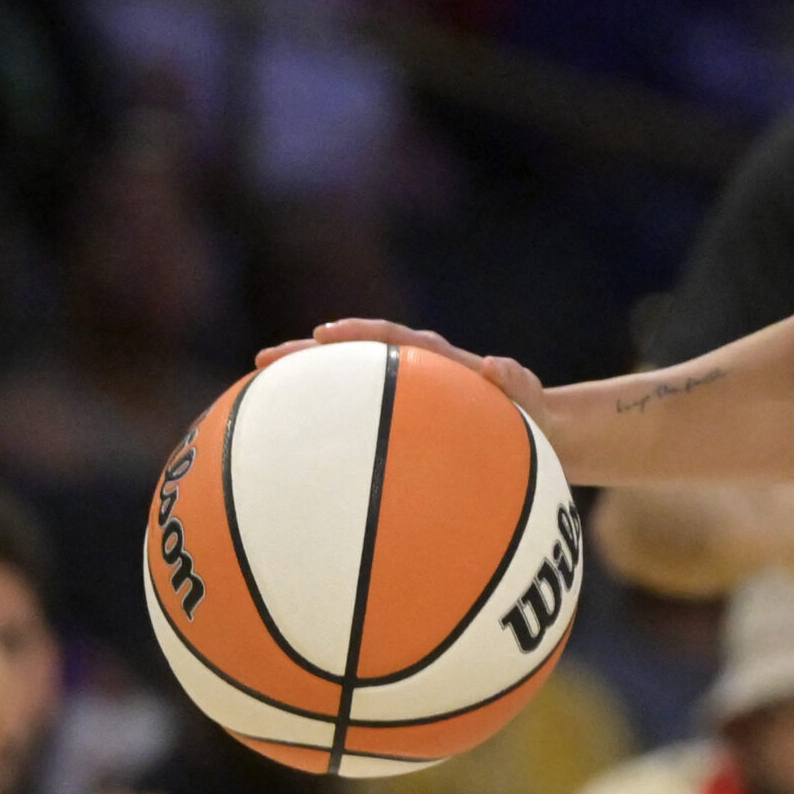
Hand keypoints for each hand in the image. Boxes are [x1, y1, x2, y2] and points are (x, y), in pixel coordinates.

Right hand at [257, 319, 547, 424]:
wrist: (540, 437)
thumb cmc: (534, 418)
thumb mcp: (533, 400)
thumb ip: (516, 382)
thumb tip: (496, 365)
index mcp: (440, 361)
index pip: (392, 338)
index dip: (359, 333)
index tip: (324, 334)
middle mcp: (412, 373)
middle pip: (352, 357)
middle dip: (308, 356)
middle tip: (262, 361)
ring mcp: (402, 399)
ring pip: (346, 389)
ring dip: (305, 391)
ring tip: (252, 402)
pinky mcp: (399, 427)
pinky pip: (357, 426)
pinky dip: (326, 432)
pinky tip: (290, 460)